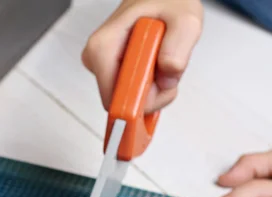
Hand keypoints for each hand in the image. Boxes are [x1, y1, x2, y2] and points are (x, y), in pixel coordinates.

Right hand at [82, 0, 202, 112]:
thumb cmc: (166, 2)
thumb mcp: (185, 18)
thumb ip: (178, 46)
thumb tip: (166, 78)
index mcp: (103, 46)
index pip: (112, 97)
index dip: (139, 101)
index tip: (158, 89)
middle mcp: (96, 58)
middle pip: (120, 101)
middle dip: (150, 93)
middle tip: (167, 69)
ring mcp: (101, 66)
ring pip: (126, 99)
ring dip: (153, 88)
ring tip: (162, 60)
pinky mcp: (109, 72)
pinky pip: (129, 94)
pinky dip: (149, 86)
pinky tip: (156, 66)